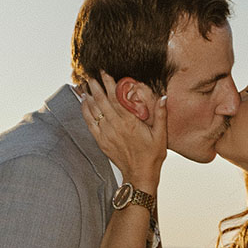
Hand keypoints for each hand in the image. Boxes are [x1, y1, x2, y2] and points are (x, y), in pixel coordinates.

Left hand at [80, 73, 166, 191]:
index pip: (115, 97)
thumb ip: (161, 115)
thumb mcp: (161, 135)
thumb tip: (163, 97)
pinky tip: (83, 102)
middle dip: (95, 86)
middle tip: (90, 74)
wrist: (140, 175)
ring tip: (84, 84)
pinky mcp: (101, 141)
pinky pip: (89, 123)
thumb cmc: (152, 155)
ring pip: (93, 110)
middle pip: (101, 100)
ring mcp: (106, 134)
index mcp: (129, 122)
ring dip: (88, 96)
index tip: (104, 72)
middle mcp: (115, 126)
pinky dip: (85, 111)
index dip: (108, 82)